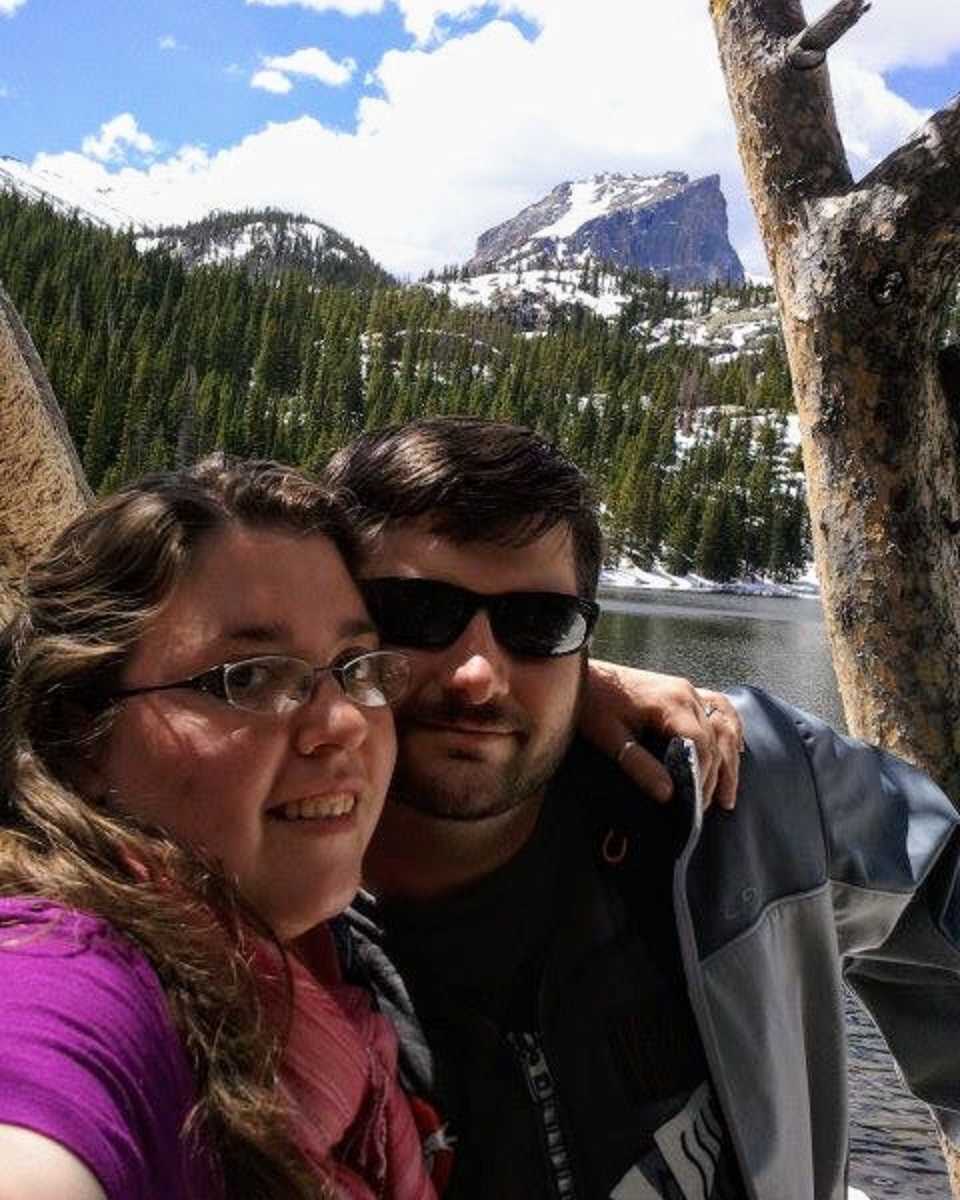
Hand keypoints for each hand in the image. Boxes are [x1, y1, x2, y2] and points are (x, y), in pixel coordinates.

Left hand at [580, 661, 743, 810]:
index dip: (704, 776)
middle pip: (718, 738)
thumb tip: (668, 795)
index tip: (698, 804)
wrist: (584, 673)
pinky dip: (729, 730)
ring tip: (728, 791)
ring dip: (730, 758)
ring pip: (724, 725)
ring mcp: (687, 690)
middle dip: (719, 775)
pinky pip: (717, 709)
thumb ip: (640, 766)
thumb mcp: (610, 738)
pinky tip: (735, 749)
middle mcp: (687, 693)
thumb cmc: (593, 703)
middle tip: (713, 807)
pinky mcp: (682, 691)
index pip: (702, 744)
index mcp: (672, 702)